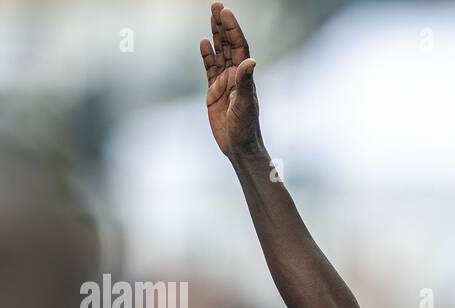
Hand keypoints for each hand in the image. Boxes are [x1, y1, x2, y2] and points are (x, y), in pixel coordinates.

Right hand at [200, 2, 260, 157]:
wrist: (239, 147)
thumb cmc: (245, 128)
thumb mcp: (244, 105)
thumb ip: (245, 83)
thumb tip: (250, 60)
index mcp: (244, 77)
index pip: (238, 47)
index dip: (232, 29)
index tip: (225, 12)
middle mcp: (235, 76)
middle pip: (228, 45)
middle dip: (223, 25)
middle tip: (216, 5)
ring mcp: (224, 83)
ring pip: (219, 54)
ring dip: (216, 35)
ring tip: (212, 16)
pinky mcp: (214, 92)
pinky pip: (210, 69)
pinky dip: (207, 56)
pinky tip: (204, 42)